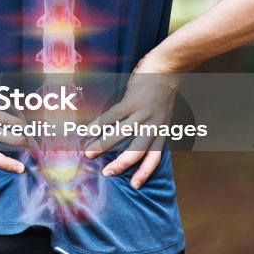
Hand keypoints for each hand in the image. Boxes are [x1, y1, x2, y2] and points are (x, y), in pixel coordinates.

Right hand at [83, 58, 181, 188]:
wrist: (168, 67)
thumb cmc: (161, 90)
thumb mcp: (162, 114)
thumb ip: (151, 127)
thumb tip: (135, 139)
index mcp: (161, 131)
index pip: (154, 157)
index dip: (145, 172)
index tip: (134, 186)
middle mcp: (153, 126)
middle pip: (137, 151)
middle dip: (120, 165)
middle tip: (105, 174)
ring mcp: (143, 113)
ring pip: (121, 135)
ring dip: (103, 145)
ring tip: (87, 152)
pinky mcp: (132, 101)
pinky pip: (112, 117)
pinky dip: (98, 125)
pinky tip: (86, 130)